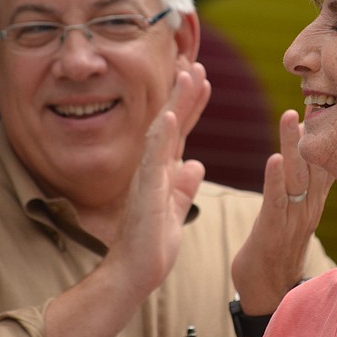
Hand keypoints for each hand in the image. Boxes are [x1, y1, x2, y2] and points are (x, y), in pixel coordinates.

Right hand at [107, 62, 210, 296]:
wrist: (134, 274)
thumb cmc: (152, 247)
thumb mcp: (176, 210)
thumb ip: (184, 187)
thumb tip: (196, 164)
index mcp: (164, 173)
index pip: (180, 131)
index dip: (191, 104)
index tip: (202, 78)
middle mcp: (154, 169)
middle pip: (172, 123)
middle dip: (184, 92)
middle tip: (195, 62)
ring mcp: (147, 178)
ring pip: (163, 131)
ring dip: (176, 102)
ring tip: (188, 74)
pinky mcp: (145, 192)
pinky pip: (152, 159)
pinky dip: (161, 136)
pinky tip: (169, 115)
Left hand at [231, 110, 333, 314]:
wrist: (267, 290)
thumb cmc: (277, 245)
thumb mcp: (297, 209)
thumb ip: (306, 180)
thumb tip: (310, 147)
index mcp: (313, 199)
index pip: (326, 160)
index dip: (329, 131)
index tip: (333, 99)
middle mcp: (309, 206)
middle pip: (315, 163)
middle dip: (315, 129)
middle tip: (315, 96)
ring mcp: (293, 220)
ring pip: (296, 178)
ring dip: (294, 147)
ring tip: (292, 116)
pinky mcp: (272, 232)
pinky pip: (275, 203)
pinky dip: (274, 181)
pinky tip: (273, 159)